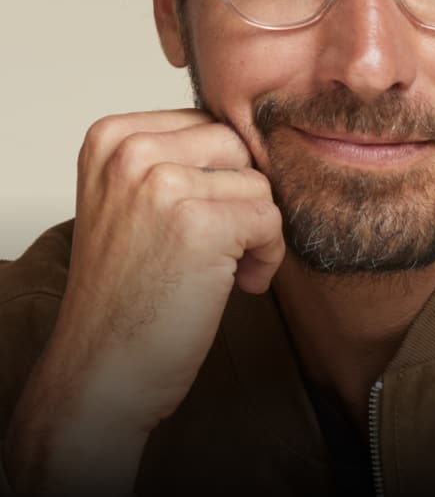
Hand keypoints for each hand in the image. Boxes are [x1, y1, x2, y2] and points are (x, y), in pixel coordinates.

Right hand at [4, 109, 284, 496]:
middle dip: (243, 198)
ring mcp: (162, 184)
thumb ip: (176, 160)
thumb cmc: (126, 296)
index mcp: (111, 138)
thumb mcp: (130, 203)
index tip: (202, 221)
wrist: (101, 371)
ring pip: (259, 183)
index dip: (221, 177)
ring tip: (224, 270)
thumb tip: (258, 138)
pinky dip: (267, 256)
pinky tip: (239, 285)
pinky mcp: (198, 224)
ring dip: (257, 231)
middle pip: (237, 146)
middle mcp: (130, 152)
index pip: (207, 124)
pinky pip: (271, 218)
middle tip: (224, 246)